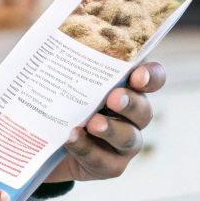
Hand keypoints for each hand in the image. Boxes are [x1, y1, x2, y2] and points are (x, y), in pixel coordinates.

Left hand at [41, 61, 163, 185]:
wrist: (46, 141)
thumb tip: (50, 35)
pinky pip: (103, 160)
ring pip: (129, 137)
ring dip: (111, 129)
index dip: (151, 76)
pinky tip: (71, 138)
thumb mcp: (65, 75)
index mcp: (129, 86)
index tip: (138, 74)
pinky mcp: (110, 165)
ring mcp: (125, 142)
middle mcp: (134, 114)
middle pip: (144, 109)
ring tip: (93, 123)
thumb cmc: (61, 97)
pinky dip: (86, 148)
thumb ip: (70, 58)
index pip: (153, 78)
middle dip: (130, 103)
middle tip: (113, 97)